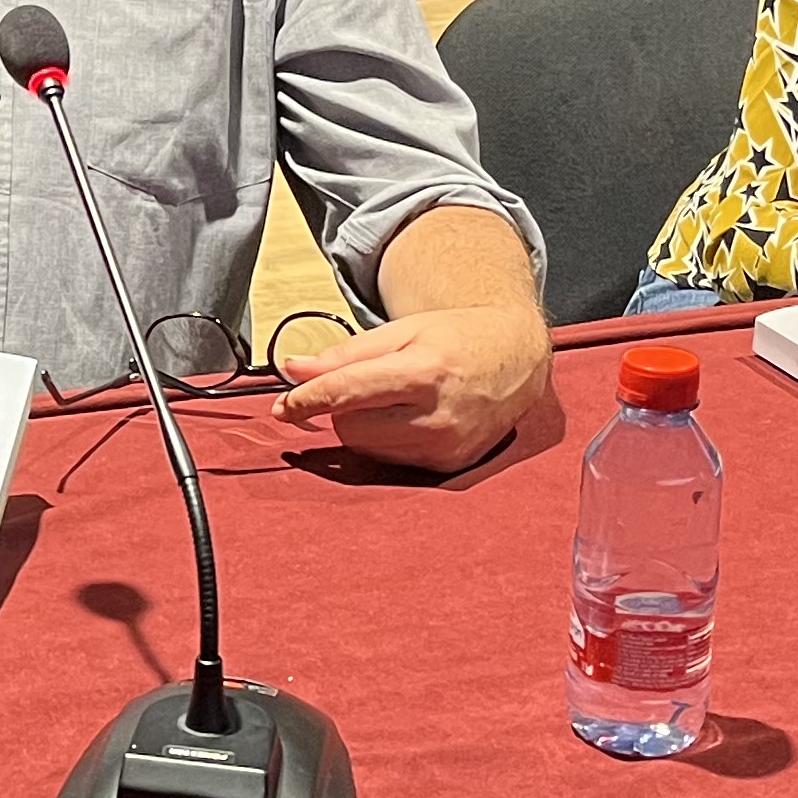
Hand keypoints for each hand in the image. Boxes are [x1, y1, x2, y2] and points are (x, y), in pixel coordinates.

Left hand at [270, 304, 550, 473]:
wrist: (514, 358)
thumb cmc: (457, 338)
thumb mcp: (401, 331)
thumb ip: (344, 354)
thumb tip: (293, 368)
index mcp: (424, 371)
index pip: (348, 392)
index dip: (307, 400)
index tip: (283, 406)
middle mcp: (437, 415)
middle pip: (351, 426)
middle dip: (341, 408)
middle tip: (360, 385)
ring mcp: (445, 446)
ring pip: (366, 448)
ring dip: (364, 426)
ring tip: (395, 398)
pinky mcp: (448, 466)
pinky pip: (390, 461)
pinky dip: (387, 441)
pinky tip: (411, 418)